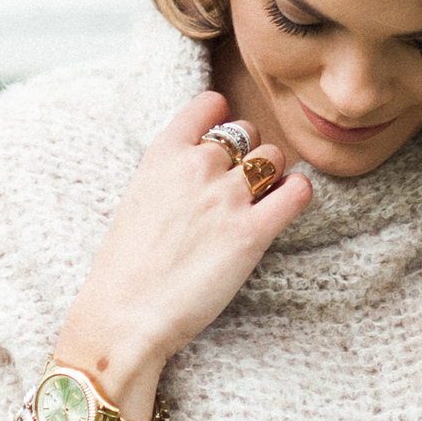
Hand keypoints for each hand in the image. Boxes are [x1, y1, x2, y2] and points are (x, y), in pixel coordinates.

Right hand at [53, 95, 313, 409]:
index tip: (224, 145)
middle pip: (248, 133)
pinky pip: (297, 191)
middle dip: (247, 156)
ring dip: (271, 178)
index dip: (222, 122)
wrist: (124, 316)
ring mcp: (227, 197)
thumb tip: (207, 161)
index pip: (210, 104)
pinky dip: (297, 194)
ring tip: (257, 205)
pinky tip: (284, 208)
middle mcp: (197, 166)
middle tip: (237, 191)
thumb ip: (172, 171)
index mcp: (163, 153)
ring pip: (274, 158)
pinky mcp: (252, 233)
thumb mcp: (140, 197)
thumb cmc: (127, 267)